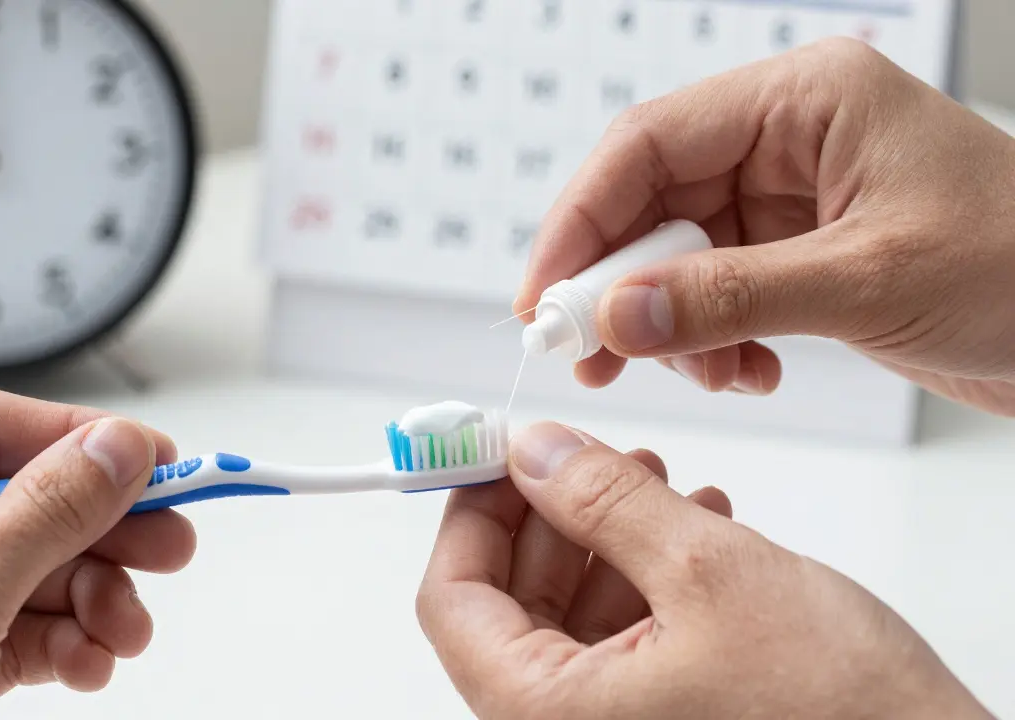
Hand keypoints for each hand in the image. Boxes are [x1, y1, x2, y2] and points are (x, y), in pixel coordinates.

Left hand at [0, 387, 195, 718]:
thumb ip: (45, 513)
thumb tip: (117, 449)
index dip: (74, 438)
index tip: (154, 458)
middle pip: (8, 503)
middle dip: (97, 536)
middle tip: (169, 546)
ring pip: (13, 573)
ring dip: (87, 603)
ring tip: (126, 632)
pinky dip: (55, 646)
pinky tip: (88, 664)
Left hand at [418, 422, 992, 718]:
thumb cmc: (838, 714)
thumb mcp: (708, 572)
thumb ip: (604, 503)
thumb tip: (535, 452)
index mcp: (547, 715)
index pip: (450, 602)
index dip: (469, 513)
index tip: (497, 452)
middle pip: (508, 604)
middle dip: (548, 515)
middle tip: (584, 455)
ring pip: (569, 614)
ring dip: (603, 537)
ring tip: (654, 481)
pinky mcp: (665, 718)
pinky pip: (622, 638)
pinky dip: (645, 576)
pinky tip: (692, 526)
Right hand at [517, 37, 1014, 414]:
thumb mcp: (867, 280)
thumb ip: (730, 297)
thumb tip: (616, 316)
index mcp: (805, 100)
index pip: (649, 143)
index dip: (580, 220)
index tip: (542, 297)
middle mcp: (787, 140)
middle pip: (652, 201)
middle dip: (617, 284)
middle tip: (587, 353)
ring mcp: (792, 199)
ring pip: (676, 256)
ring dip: (670, 325)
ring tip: (703, 375)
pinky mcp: (799, 255)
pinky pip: (716, 293)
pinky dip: (714, 342)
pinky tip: (751, 372)